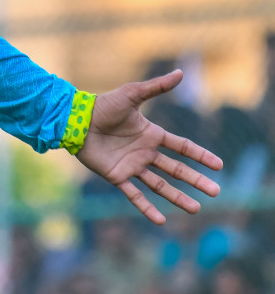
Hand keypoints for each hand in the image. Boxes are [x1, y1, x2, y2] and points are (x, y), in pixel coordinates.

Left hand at [75, 69, 222, 225]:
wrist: (75, 120)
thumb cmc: (102, 106)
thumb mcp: (132, 95)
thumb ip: (156, 87)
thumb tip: (181, 72)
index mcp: (152, 135)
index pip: (182, 148)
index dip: (200, 156)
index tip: (219, 166)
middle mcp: (145, 153)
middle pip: (176, 170)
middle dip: (196, 181)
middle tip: (215, 192)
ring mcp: (132, 166)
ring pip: (160, 185)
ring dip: (177, 197)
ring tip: (195, 209)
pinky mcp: (116, 176)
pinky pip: (134, 195)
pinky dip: (147, 208)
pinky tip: (161, 220)